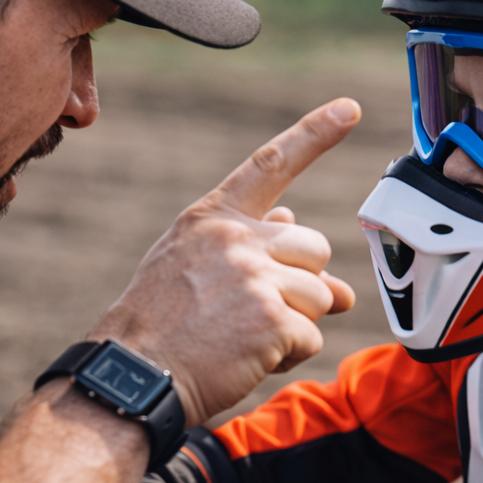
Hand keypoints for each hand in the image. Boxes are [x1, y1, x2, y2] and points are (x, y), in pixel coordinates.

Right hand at [89, 98, 360, 426]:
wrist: (133, 374)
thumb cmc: (161, 326)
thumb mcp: (190, 267)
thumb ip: (249, 250)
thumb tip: (321, 269)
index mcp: (212, 218)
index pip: (270, 164)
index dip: (314, 134)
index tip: (348, 108)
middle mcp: (236, 238)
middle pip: (315, 248)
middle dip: (302, 283)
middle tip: (256, 312)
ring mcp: (255, 276)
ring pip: (323, 295)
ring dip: (298, 323)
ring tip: (247, 337)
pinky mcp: (271, 319)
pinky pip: (312, 336)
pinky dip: (290, 355)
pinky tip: (249, 358)